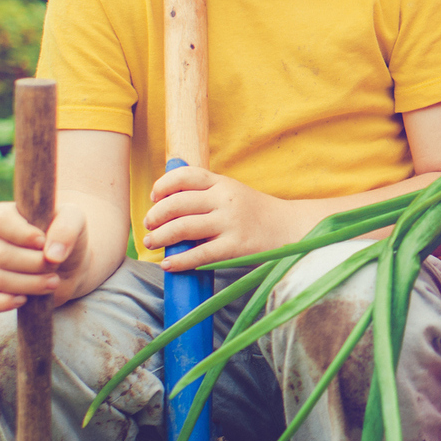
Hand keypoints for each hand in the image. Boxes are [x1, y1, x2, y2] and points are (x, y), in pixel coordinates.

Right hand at [0, 201, 89, 312]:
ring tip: (53, 282)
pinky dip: (3, 303)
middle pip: (1, 255)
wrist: (67, 265)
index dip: (23, 235)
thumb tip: (52, 255)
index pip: (0, 221)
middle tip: (55, 266)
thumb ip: (66, 228)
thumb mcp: (74, 221)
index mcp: (1, 216)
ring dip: (29, 284)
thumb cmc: (65, 237)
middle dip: (34, 264)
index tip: (44, 242)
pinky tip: (24, 300)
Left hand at [143, 166, 295, 270]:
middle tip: (148, 226)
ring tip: (152, 243)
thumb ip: (207, 192)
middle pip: (177, 203)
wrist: (291, 229)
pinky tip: (168, 265)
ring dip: (161, 237)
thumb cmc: (256, 214)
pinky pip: (199, 254)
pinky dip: (179, 260)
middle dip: (156, 216)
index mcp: (223, 183)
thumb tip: (167, 202)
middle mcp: (225, 200)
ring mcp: (230, 222)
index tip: (154, 198)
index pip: (185, 176)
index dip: (163, 185)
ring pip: (183, 227)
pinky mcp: (235, 246)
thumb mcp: (234, 192)